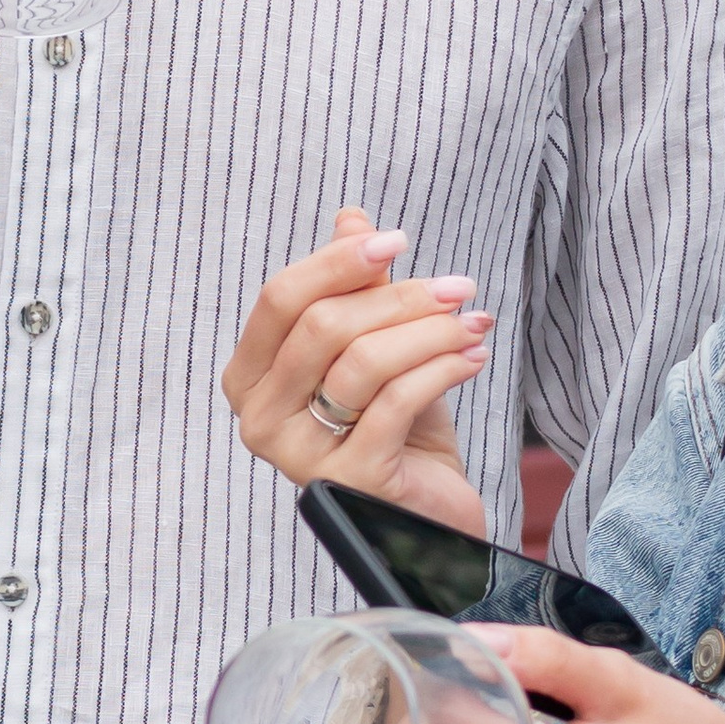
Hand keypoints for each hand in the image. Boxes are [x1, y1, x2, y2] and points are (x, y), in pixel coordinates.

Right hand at [221, 209, 492, 533]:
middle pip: (323, 326)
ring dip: (430, 330)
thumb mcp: (375, 343)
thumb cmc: (396, 423)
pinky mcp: (350, 481)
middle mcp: (259, 419)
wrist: (429, 506)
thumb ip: (355, 286)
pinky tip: (474, 357)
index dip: (338, 261)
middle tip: (458, 286)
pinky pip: (397, 402)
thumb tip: (352, 217)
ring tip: (474, 321)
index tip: (397, 239)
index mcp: (250, 377)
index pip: (281, 299)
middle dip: (400, 296)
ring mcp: (299, 456)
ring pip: (363, 362)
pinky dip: (443, 369)